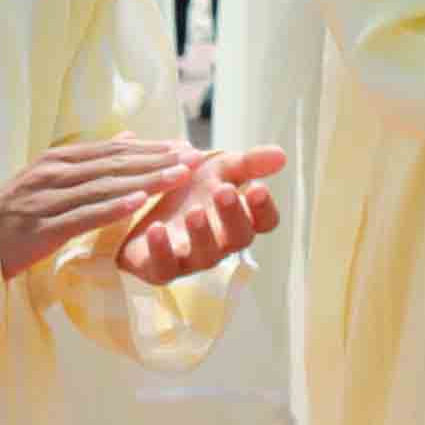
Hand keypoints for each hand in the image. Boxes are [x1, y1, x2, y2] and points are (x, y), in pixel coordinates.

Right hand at [0, 135, 185, 278]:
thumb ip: (91, 159)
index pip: (114, 150)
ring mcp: (47, 199)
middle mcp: (53, 174)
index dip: (153, 148)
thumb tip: (129, 136)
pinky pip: (83, 216)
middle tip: (196, 157)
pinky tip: (139, 203)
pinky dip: (112, 207)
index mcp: (59, 160)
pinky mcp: (42, 228)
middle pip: (115, 164)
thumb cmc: (19, 212)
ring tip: (179, 176)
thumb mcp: (52, 178)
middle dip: (159, 160)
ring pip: (105, 187)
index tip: (187, 147)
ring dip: (145, 180)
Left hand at [114, 145, 285, 283]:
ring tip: (194, 211)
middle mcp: (221, 243)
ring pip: (206, 256)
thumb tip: (281, 155)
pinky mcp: (160, 269)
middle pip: (239, 238)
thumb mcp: (217, 169)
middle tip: (224, 191)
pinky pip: (164, 268)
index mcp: (239, 220)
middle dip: (233, 215)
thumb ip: (248, 163)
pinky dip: (161, 249)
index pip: (265, 221)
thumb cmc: (189, 189)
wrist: (142, 204)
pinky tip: (157, 228)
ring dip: (202, 234)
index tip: (257, 187)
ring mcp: (192, 259)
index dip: (263, 208)